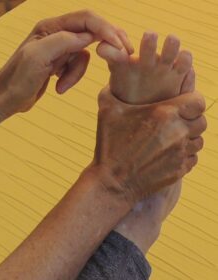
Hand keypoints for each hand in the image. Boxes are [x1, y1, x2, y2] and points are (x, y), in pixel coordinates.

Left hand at [0, 10, 133, 115]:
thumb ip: (64, 42)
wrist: (8, 98)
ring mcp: (59, 50)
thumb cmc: (17, 79)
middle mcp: (56, 34)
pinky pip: (77, 67)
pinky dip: (72, 79)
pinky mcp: (60, 64)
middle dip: (105, 44)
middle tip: (122, 54)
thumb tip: (89, 37)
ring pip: (83, 55)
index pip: (85, 19)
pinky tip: (59, 88)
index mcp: (50, 27)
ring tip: (62, 85)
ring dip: (77, 73)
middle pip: (90, 32)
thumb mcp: (38, 57)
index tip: (119, 45)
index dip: (104, 29)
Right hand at [90, 87, 206, 205]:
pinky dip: (185, 154)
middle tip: (175, 121)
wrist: (112, 182)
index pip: (199, 101)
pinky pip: (193, 158)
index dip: (193, 101)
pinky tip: (169, 153)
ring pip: (199, 141)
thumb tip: (112, 79)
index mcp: (164, 114)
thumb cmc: (109, 145)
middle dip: (191, 119)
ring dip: (189, 137)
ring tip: (171, 138)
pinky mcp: (179, 170)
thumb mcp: (106, 111)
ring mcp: (180, 154)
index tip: (183, 104)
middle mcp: (177, 132)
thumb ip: (111, 90)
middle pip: (202, 121)